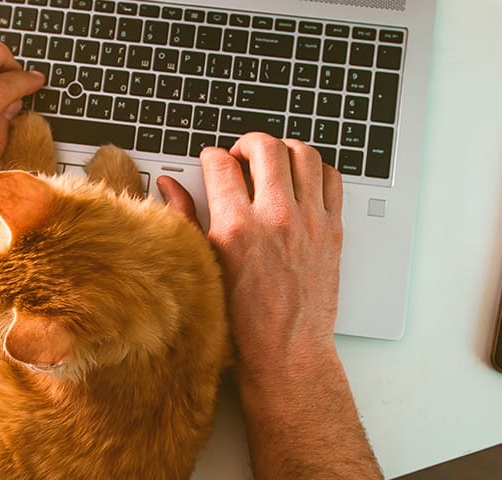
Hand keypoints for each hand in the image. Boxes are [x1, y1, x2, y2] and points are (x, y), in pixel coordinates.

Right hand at [199, 133, 343, 370]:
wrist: (286, 352)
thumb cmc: (243, 321)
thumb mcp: (204, 268)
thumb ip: (185, 219)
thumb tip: (169, 187)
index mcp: (236, 228)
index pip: (221, 164)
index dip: (211, 157)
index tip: (212, 162)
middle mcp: (275, 219)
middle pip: (265, 148)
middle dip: (248, 144)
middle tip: (241, 155)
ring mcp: (309, 222)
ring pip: (304, 154)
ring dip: (285, 150)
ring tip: (273, 162)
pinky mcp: (333, 231)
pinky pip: (332, 179)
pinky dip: (317, 171)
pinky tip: (302, 181)